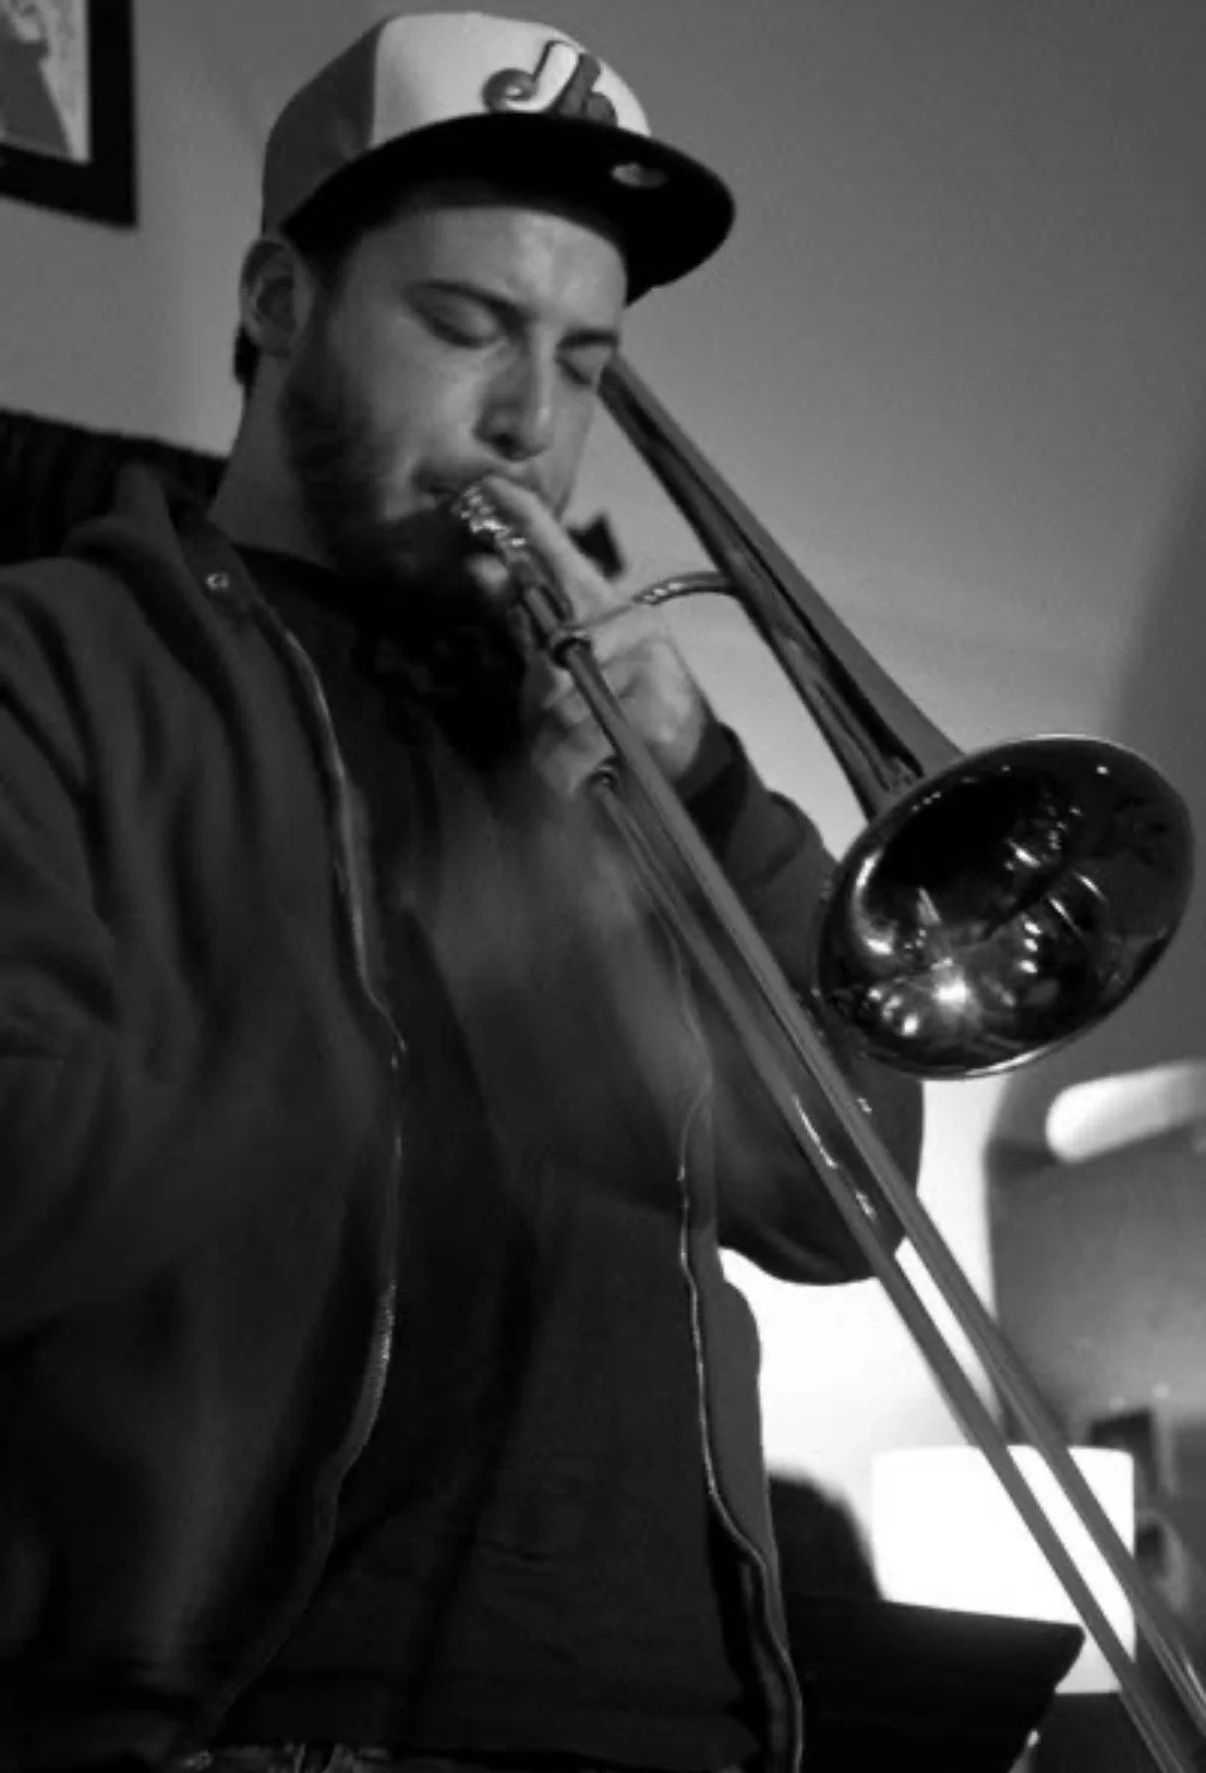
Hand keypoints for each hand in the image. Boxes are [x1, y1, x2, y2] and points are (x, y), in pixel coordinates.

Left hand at [469, 475, 709, 797]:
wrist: (675, 758)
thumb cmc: (610, 711)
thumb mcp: (557, 670)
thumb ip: (523, 624)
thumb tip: (480, 570)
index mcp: (600, 604)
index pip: (558, 551)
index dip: (522, 517)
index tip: (487, 485)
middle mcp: (628, 617)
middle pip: (554, 648)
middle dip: (541, 699)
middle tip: (552, 727)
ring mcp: (651, 655)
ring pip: (567, 700)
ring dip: (557, 741)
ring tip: (573, 755)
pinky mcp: (662, 697)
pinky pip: (591, 733)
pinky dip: (579, 761)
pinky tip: (592, 767)